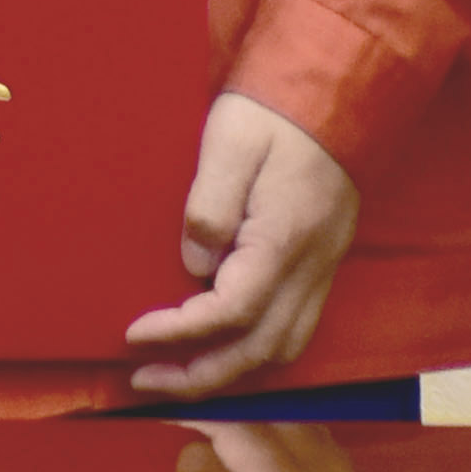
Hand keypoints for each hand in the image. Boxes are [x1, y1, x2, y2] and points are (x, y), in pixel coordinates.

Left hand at [125, 93, 359, 397]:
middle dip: (198, 375)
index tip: (135, 335)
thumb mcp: (230, 141)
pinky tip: (220, 345)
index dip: (179, 333)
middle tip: (144, 378)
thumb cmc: (275, 113)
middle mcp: (311, 265)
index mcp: (284, 237)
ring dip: (228, 371)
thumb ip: (209, 207)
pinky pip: (293, 330)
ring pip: (282, 348)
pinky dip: (253, 351)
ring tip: (176, 373)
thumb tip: (194, 265)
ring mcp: (322, 268)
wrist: (335, 93)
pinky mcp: (322, 265)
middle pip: (259, 349)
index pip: (232, 311)